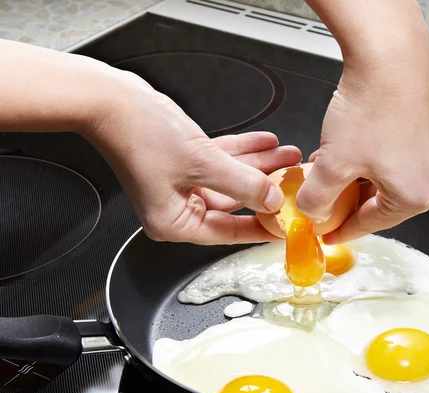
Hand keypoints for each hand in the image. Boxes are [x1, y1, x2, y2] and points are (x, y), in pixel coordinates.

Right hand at [85, 73, 300, 244]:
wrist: (110, 99)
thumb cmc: (141, 136)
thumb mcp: (203, 165)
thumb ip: (243, 185)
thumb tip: (273, 201)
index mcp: (175, 223)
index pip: (229, 232)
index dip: (261, 226)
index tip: (286, 222)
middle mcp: (177, 208)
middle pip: (233, 202)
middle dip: (266, 185)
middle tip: (294, 177)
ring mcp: (179, 184)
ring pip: (229, 178)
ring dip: (258, 165)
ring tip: (287, 154)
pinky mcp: (181, 162)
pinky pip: (218, 161)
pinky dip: (240, 152)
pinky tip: (265, 143)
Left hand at [295, 16, 428, 243]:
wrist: (392, 55)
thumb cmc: (373, 107)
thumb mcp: (334, 165)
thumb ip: (318, 199)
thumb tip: (314, 212)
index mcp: (414, 196)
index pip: (370, 224)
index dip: (342, 230)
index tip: (327, 233)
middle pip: (380, 201)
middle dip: (346, 199)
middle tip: (323, 199)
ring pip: (385, 176)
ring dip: (355, 176)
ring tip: (328, 167)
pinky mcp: (428, 129)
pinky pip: (395, 154)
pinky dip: (369, 156)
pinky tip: (348, 144)